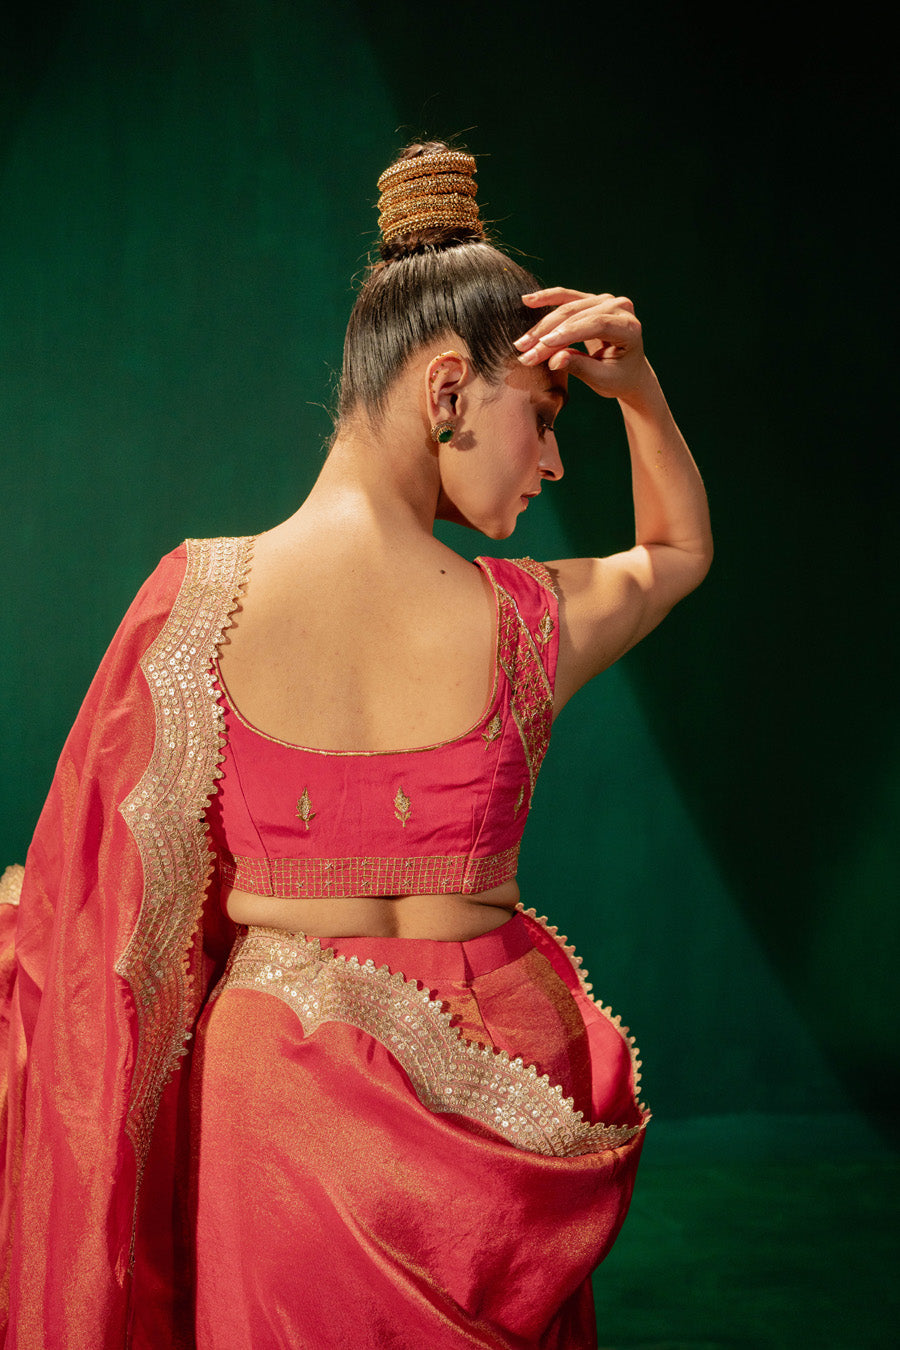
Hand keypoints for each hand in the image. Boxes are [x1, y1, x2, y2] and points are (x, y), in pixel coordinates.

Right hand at [514, 288, 649, 400]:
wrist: (628, 371)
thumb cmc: (618, 378)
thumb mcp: (602, 379)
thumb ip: (580, 367)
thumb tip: (554, 360)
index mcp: (629, 327)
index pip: (595, 324)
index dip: (568, 334)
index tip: (543, 346)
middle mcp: (619, 307)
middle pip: (577, 316)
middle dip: (548, 335)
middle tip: (524, 352)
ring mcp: (605, 300)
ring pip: (568, 307)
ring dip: (542, 325)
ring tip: (522, 342)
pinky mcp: (591, 300)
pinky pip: (566, 297)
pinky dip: (546, 299)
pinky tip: (528, 300)